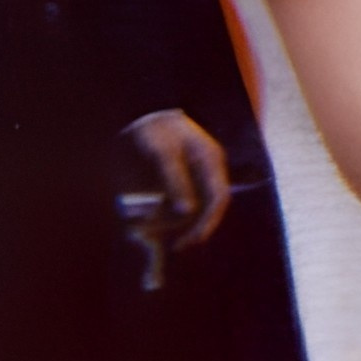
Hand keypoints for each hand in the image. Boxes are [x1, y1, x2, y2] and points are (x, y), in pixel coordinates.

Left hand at [121, 111, 232, 250]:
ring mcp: (193, 177)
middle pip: (207, 208)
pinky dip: (165, 218)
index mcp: (209, 160)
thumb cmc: (153, 130)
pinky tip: (149, 223)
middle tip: (175, 247)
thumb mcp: (161, 152)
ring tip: (146, 233)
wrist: (141, 114)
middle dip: (191, 228)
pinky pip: (176, 206)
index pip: (219, 198)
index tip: (192, 241)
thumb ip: (175, 180)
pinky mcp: (179, 182)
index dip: (209, 222)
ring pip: (190, 210)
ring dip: (172, 224)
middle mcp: (206, 171)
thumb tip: (187, 212)